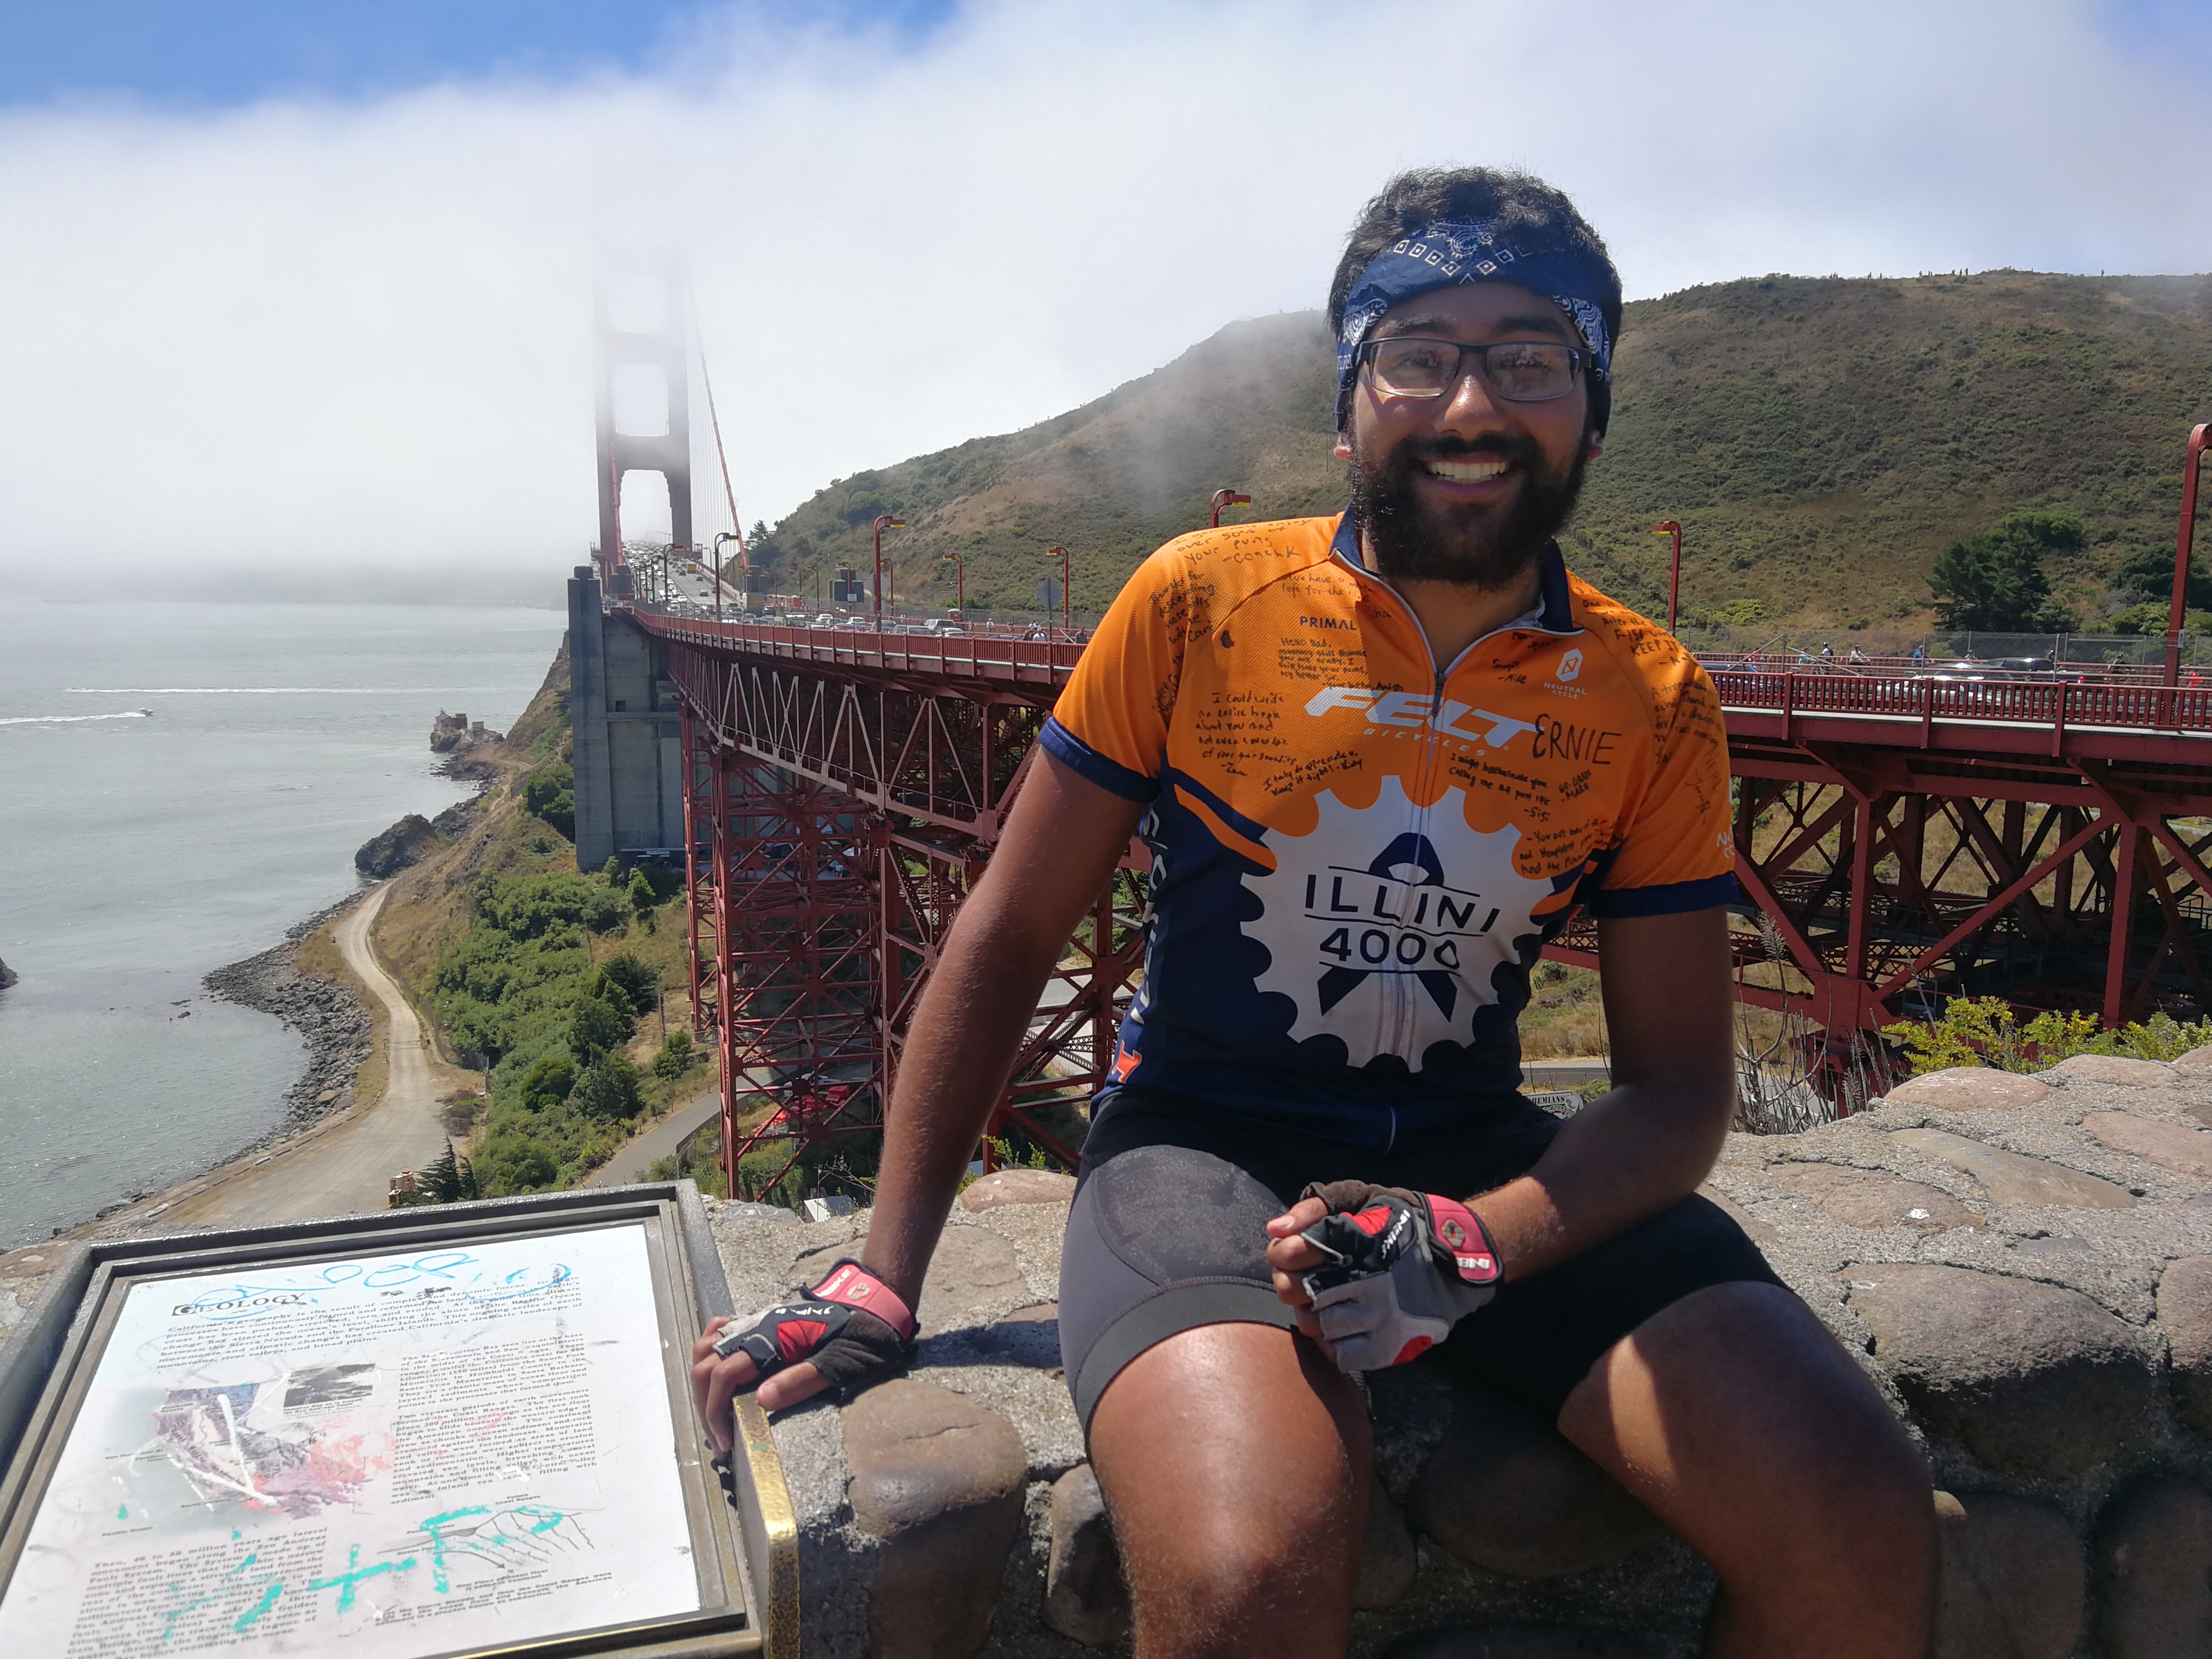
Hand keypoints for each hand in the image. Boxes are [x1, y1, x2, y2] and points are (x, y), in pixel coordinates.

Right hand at [688, 1260, 916, 1457]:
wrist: (872, 1308)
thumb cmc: (859, 1339)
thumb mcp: (839, 1364)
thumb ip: (801, 1380)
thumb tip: (763, 1400)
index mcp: (772, 1338)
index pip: (723, 1376)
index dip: (716, 1412)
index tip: (725, 1444)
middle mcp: (756, 1327)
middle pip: (706, 1364)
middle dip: (705, 1404)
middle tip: (720, 1439)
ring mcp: (755, 1323)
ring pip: (706, 1348)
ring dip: (703, 1384)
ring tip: (716, 1416)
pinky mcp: (759, 1324)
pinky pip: (719, 1333)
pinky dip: (710, 1356)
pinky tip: (720, 1380)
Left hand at [1266, 1181, 1499, 1372]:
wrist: (1458, 1262)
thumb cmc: (1403, 1227)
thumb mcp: (1364, 1200)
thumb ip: (1316, 1210)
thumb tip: (1275, 1228)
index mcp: (1358, 1239)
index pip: (1295, 1250)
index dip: (1283, 1253)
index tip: (1289, 1255)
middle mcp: (1368, 1279)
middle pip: (1299, 1292)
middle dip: (1293, 1286)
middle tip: (1304, 1284)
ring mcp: (1379, 1316)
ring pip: (1317, 1325)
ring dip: (1314, 1315)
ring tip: (1328, 1305)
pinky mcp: (1390, 1345)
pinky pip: (1342, 1356)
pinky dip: (1334, 1345)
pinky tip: (1343, 1329)